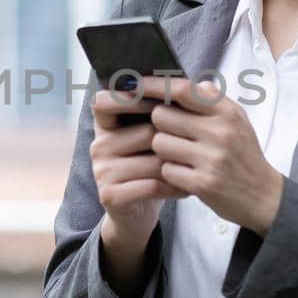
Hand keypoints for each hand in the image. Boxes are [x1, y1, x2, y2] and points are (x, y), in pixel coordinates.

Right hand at [90, 89, 185, 246]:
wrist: (135, 213)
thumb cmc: (149, 168)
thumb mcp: (149, 140)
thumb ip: (159, 113)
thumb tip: (193, 83)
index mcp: (105, 126)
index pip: (105, 101)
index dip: (132, 97)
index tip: (162, 99)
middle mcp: (99, 145)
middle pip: (147, 132)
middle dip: (176, 141)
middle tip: (198, 145)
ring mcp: (102, 171)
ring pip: (154, 160)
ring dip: (180, 167)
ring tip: (197, 169)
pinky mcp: (110, 195)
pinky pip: (152, 185)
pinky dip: (174, 187)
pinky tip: (186, 188)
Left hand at [137, 75, 285, 235]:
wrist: (264, 197)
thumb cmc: (244, 155)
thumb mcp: (238, 121)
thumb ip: (212, 100)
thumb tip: (184, 81)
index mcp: (226, 112)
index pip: (181, 89)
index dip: (153, 86)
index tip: (134, 84)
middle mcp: (219, 132)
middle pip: (162, 116)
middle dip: (160, 125)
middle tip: (172, 134)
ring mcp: (211, 158)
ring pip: (159, 143)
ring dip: (163, 151)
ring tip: (180, 156)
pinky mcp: (202, 184)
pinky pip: (166, 170)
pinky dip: (170, 173)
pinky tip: (184, 174)